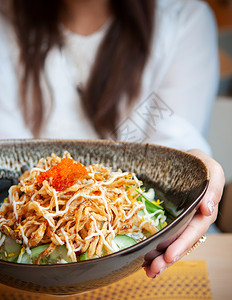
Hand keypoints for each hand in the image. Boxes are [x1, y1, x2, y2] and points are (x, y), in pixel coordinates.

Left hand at [145, 149, 224, 277]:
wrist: (181, 159)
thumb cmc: (197, 163)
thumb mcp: (211, 169)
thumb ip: (214, 187)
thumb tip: (208, 209)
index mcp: (202, 211)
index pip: (194, 231)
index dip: (182, 244)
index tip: (169, 255)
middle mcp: (190, 219)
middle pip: (180, 242)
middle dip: (168, 257)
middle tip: (154, 269)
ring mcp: (177, 220)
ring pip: (170, 242)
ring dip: (160, 259)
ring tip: (148, 271)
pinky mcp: (165, 218)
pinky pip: (160, 234)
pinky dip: (153, 248)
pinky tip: (143, 260)